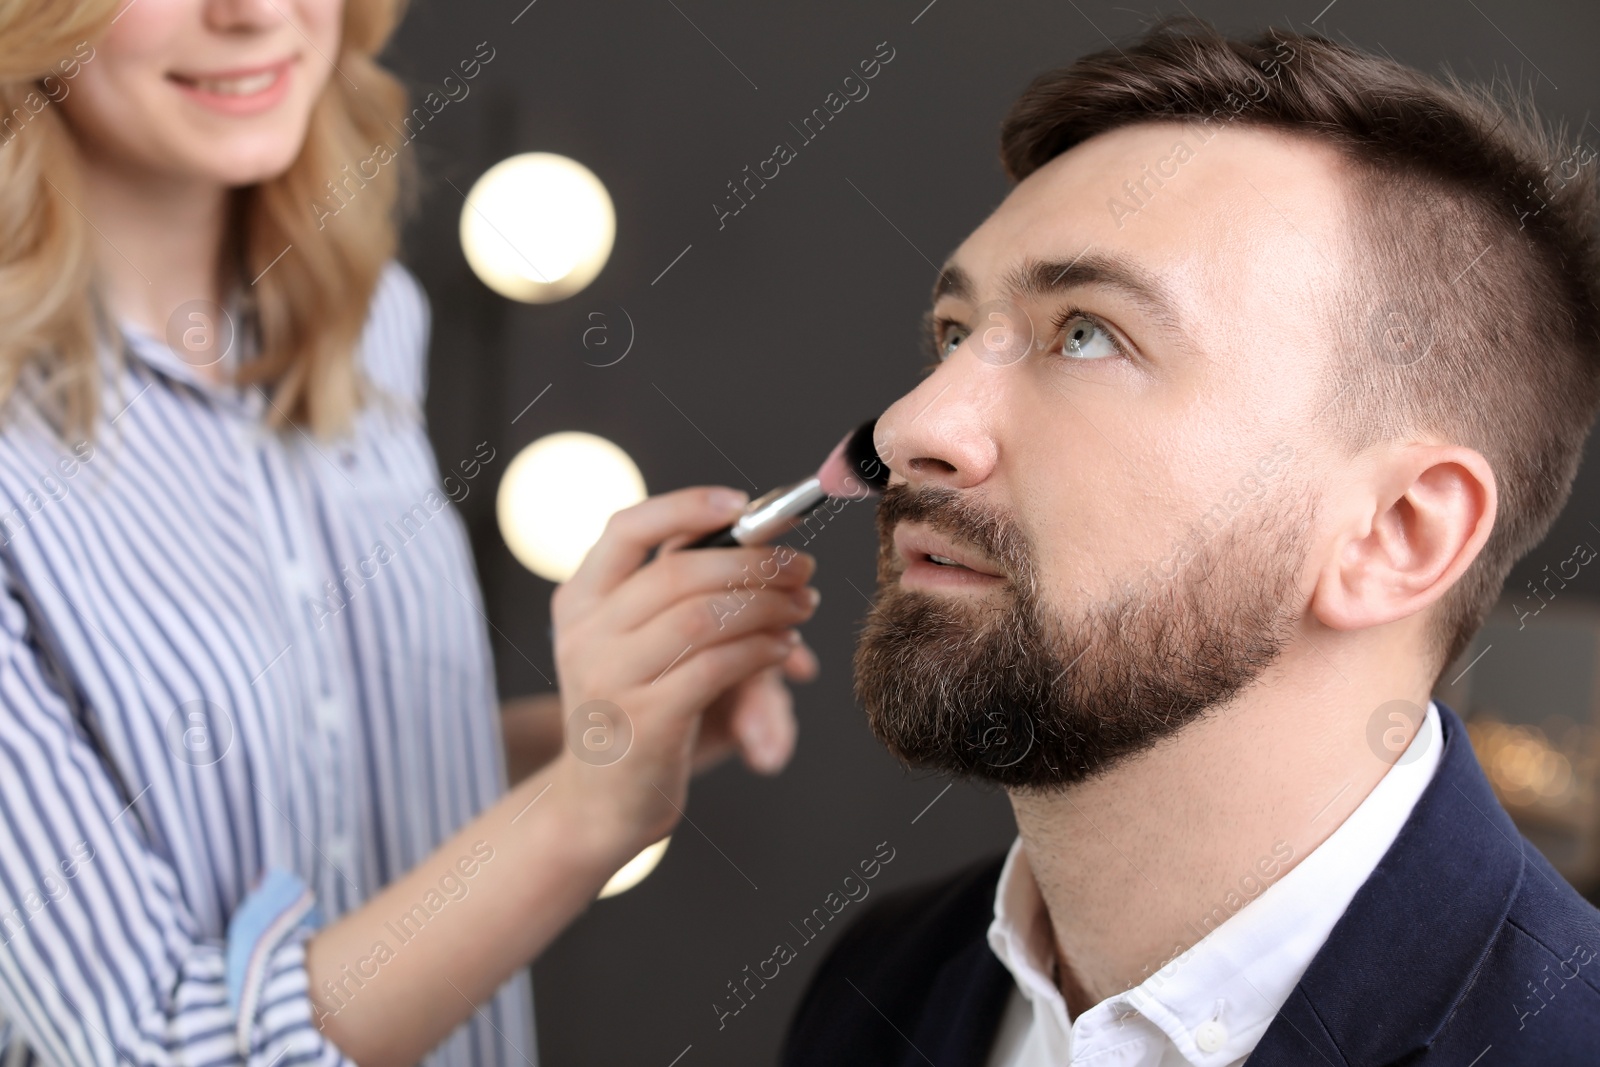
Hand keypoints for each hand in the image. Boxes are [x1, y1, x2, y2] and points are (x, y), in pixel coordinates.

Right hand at [546, 487, 819, 856]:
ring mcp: (610, 678)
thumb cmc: (638, 713)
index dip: (688, 507)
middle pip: (680, 571)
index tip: (744, 504)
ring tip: (802, 608)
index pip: (626, 528)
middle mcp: (585, 633)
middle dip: (755, 562)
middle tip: (801, 567)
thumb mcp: (648, 649)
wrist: (600, 807)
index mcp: (580, 600)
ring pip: (705, 617)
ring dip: (768, 606)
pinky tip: (784, 651)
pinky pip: (718, 667)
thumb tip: (786, 566)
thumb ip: (696, 602)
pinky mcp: (644, 721)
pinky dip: (763, 649)